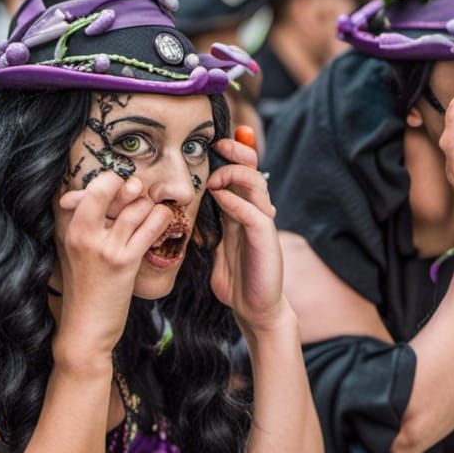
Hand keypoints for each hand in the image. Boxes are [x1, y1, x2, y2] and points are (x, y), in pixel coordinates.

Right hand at [53, 173, 173, 364]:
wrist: (85, 328)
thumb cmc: (86, 290)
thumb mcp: (78, 253)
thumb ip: (90, 226)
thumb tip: (111, 198)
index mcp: (70, 227)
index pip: (93, 187)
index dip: (114, 182)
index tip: (124, 193)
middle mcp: (84, 232)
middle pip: (112, 186)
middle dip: (133, 188)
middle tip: (140, 197)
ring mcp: (104, 246)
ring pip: (137, 206)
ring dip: (151, 207)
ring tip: (154, 216)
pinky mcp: (124, 261)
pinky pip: (150, 228)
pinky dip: (162, 220)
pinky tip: (164, 223)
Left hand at [207, 133, 287, 332]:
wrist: (255, 310)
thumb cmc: (236, 281)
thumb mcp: (218, 247)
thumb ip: (212, 226)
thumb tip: (187, 210)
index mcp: (244, 213)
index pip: (242, 174)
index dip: (233, 154)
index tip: (215, 143)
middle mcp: (256, 214)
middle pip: (254, 170)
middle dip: (239, 152)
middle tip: (221, 143)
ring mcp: (263, 226)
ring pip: (256, 185)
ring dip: (234, 175)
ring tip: (215, 179)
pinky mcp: (266, 241)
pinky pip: (253, 214)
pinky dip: (236, 203)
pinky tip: (220, 199)